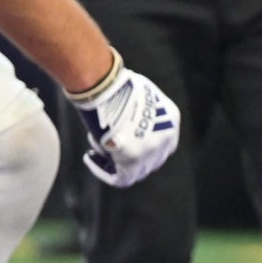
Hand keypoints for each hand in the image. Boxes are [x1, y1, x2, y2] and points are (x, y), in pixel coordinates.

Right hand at [69, 59, 180, 187]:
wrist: (109, 89)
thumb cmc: (117, 84)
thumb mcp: (137, 93)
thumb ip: (138, 108)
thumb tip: (124, 114)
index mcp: (170, 118)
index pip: (163, 141)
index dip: (146, 144)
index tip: (128, 139)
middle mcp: (166, 137)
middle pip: (152, 159)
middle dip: (133, 157)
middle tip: (112, 150)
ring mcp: (151, 151)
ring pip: (137, 170)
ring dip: (116, 163)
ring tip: (96, 150)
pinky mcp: (134, 162)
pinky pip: (121, 178)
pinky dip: (105, 172)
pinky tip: (90, 159)